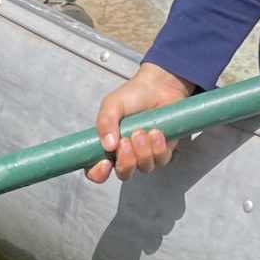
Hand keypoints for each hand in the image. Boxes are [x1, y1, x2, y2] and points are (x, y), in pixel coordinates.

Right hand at [88, 61, 190, 183]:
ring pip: (144, 167)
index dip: (98, 173)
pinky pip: (161, 160)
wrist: (159, 86)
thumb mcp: (112, 104)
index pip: (96, 170)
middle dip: (126, 161)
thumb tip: (108, 146)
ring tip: (142, 130)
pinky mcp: (163, 151)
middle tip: (126, 141)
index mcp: (108, 145)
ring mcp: (145, 154)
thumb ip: (105, 122)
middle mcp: (126, 154)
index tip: (105, 162)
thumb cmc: (133, 95)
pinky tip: (157, 132)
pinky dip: (158, 147)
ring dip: (143, 151)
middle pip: (124, 173)